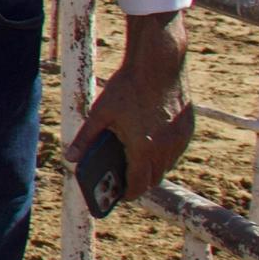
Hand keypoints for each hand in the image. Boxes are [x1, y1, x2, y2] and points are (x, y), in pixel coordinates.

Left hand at [67, 12, 197, 206]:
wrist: (159, 63)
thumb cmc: (127, 87)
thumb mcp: (100, 113)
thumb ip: (86, 138)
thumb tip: (70, 157)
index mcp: (143, 149)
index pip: (138, 185)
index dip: (128, 194)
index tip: (120, 196)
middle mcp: (166, 148)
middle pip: (154, 178)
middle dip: (140, 183)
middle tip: (125, 179)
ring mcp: (180, 138)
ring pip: (167, 165)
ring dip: (153, 168)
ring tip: (135, 162)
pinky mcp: (188, 127)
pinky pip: (176, 149)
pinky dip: (165, 153)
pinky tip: (151, 142)